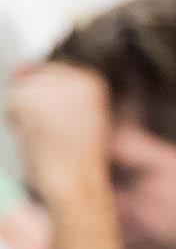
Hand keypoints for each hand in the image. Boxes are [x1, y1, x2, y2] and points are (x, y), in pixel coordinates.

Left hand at [7, 64, 111, 192]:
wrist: (76, 181)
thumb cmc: (76, 155)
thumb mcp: (73, 113)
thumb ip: (50, 86)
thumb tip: (21, 67)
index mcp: (92, 80)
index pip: (55, 70)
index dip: (51, 96)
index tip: (61, 118)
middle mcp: (76, 78)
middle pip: (36, 77)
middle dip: (36, 101)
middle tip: (53, 128)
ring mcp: (53, 87)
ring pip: (21, 90)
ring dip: (25, 112)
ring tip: (46, 133)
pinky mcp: (31, 100)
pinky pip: (10, 103)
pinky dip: (15, 120)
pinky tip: (36, 135)